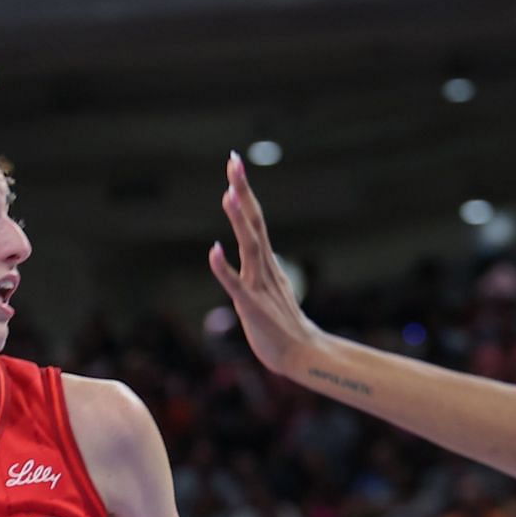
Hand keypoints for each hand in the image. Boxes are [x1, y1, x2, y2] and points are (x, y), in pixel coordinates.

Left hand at [208, 152, 326, 379]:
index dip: (245, 192)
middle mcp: (264, 268)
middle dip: (243, 192)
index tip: (236, 164)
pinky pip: (236, 285)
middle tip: (234, 162)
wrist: (301, 354)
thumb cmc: (283, 324)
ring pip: (249, 247)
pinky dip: (224, 268)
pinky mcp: (252, 307)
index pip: (255, 220)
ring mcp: (259, 286)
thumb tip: (258, 252)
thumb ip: (263, 268)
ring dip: (238, 221)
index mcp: (267, 262)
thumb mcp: (272, 289)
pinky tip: (213, 250)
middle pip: (254, 223)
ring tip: (228, 194)